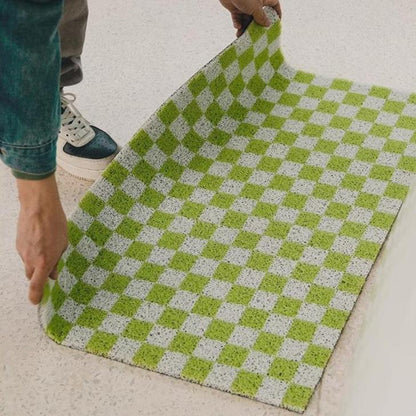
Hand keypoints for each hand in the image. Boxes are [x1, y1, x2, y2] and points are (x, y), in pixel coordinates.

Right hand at [16, 174, 67, 304]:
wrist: (39, 206)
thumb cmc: (55, 223)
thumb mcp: (63, 244)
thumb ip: (57, 260)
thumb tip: (53, 273)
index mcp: (44, 261)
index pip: (36, 285)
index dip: (35, 296)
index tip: (36, 301)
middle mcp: (31, 259)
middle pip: (31, 276)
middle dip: (38, 277)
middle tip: (48, 271)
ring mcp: (22, 251)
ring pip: (28, 264)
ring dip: (36, 262)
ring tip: (48, 248)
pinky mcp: (18, 244)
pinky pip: (25, 253)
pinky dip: (32, 252)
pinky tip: (40, 240)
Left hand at [219, 0, 281, 36]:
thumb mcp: (256, 8)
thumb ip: (261, 17)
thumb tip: (268, 24)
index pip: (274, 5)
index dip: (276, 13)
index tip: (277, 23)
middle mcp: (255, 2)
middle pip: (258, 16)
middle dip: (256, 26)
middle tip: (255, 35)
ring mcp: (245, 5)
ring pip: (247, 19)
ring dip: (244, 28)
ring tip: (242, 35)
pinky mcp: (236, 7)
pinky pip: (238, 18)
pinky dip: (237, 23)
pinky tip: (237, 27)